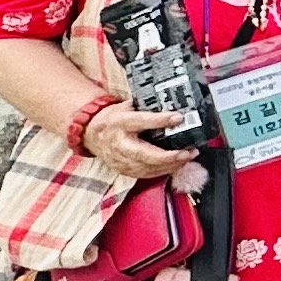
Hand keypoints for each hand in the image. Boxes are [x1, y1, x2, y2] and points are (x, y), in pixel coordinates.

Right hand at [81, 104, 198, 178]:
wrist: (92, 134)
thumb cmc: (114, 119)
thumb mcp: (127, 107)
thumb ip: (147, 108)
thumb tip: (173, 106)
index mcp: (120, 122)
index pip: (141, 121)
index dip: (160, 120)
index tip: (178, 118)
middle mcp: (119, 143)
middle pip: (144, 153)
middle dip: (168, 156)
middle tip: (187, 152)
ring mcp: (120, 159)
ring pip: (147, 167)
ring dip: (171, 165)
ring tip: (188, 157)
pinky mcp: (123, 170)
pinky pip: (146, 174)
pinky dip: (163, 171)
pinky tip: (176, 165)